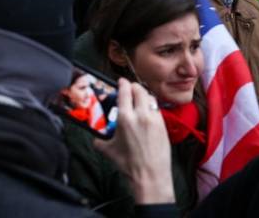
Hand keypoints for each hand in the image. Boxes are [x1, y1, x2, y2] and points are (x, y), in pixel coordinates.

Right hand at [94, 79, 174, 204]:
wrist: (150, 176)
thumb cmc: (129, 164)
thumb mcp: (109, 151)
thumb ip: (100, 141)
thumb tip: (94, 139)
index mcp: (125, 118)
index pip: (125, 91)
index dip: (123, 83)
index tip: (121, 81)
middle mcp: (141, 115)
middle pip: (140, 90)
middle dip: (134, 87)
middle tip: (130, 88)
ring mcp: (154, 120)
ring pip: (150, 98)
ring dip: (144, 96)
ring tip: (140, 99)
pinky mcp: (163, 126)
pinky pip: (157, 110)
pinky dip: (152, 107)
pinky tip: (148, 113)